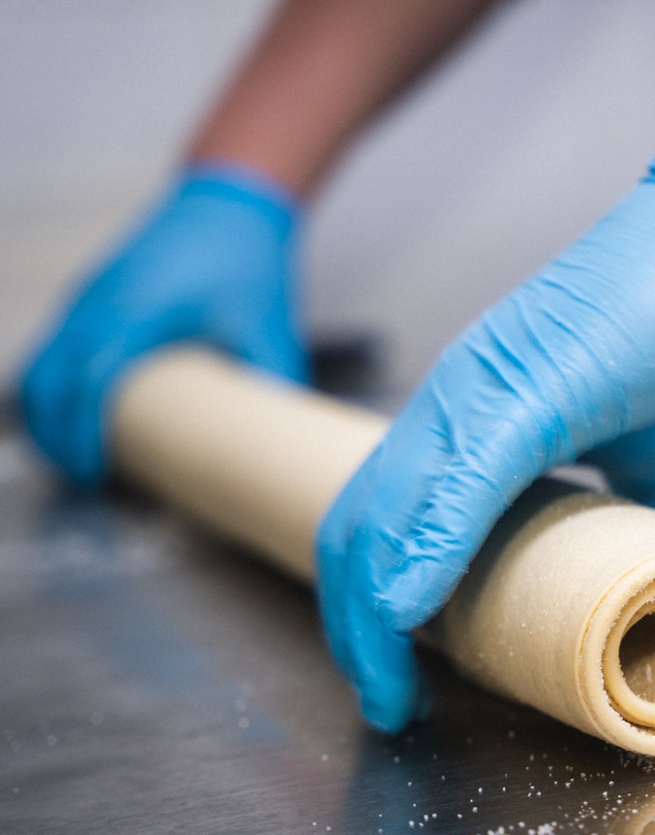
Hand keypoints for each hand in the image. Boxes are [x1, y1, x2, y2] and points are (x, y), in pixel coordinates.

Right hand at [20, 164, 305, 485]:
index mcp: (139, 310)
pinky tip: (76, 415)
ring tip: (78, 458)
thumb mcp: (271, 327)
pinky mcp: (89, 295)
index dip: (84, 432)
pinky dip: (52, 386)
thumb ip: (274, 383)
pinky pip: (52, 347)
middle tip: (86, 480)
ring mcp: (88, 295)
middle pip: (47, 380)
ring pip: (40, 365)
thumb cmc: (248, 259)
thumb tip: (280, 439)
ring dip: (47, 413)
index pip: (89, 380)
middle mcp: (100, 301)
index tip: (95, 473)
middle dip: (56, 435)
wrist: (232, 199)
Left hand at [316, 157, 654, 730]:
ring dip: (373, 617)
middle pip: (359, 530)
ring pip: (382, 517)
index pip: (389, 523)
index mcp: (479, 419)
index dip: (377, 607)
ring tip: (390, 691)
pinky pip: (452, 486)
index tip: (401, 674)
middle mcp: (457, 402)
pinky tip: (411, 615)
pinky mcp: (526, 390)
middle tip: (385, 701)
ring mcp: (481, 392)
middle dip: (357, 631)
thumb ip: (645, 518)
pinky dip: (422, 558)